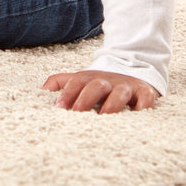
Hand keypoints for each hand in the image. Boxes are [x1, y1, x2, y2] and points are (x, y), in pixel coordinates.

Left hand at [42, 70, 158, 113]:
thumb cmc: (99, 82)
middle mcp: (107, 81)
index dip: (66, 94)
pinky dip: (143, 107)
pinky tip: (138, 117)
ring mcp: (126, 86)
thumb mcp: (79, 79)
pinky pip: (146, 99)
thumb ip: (59, 83)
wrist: (131, 68)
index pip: (75, 83)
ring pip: (120, 92)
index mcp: (89, 78)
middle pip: (95, 86)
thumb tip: (40, 91)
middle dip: (85, 98)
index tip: (58, 108)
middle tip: (77, 113)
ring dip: (111, 104)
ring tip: (104, 117)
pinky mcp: (145, 92)